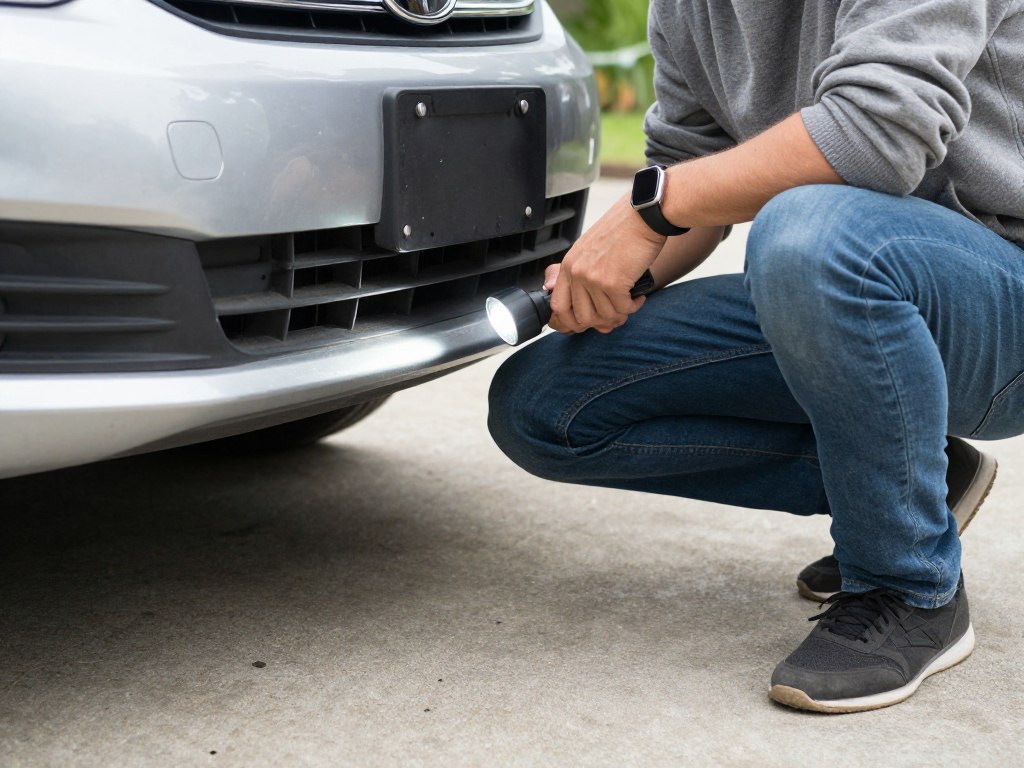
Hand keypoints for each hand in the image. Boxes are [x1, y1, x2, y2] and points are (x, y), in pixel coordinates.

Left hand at [548, 194, 665, 333]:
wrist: (644, 215)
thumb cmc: (622, 231)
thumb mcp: (589, 249)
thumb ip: (576, 272)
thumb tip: (555, 291)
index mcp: (568, 265)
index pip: (558, 306)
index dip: (569, 322)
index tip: (584, 324)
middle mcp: (577, 273)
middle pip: (582, 318)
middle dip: (601, 322)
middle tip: (615, 314)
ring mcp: (593, 279)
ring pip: (604, 316)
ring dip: (620, 314)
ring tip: (630, 301)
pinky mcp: (613, 283)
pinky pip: (622, 309)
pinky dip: (633, 307)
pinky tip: (638, 297)